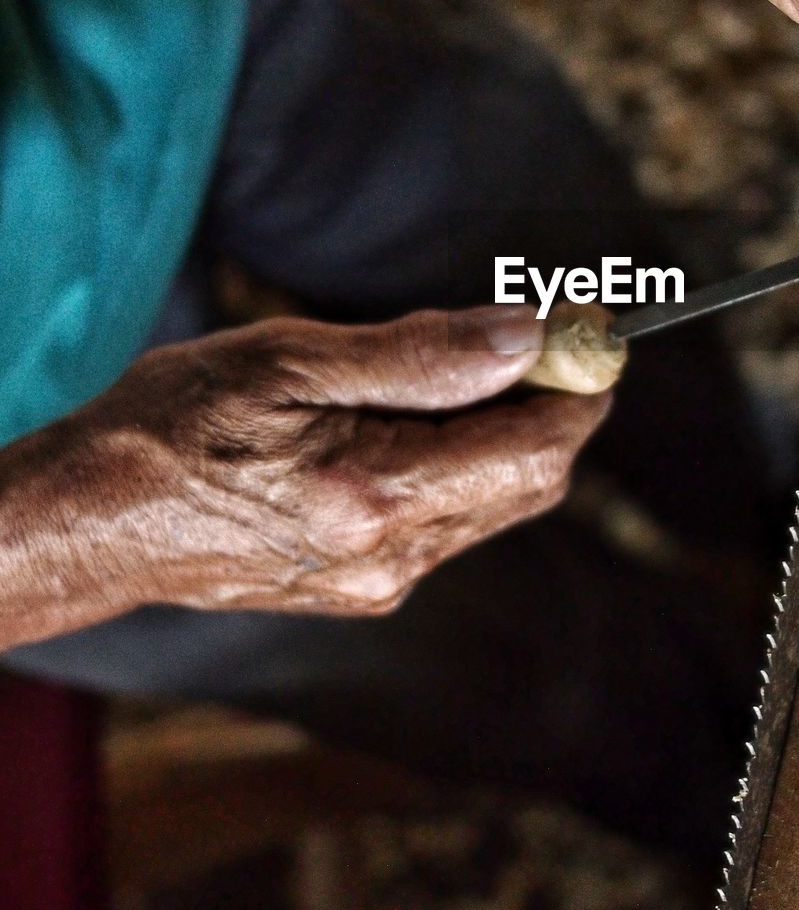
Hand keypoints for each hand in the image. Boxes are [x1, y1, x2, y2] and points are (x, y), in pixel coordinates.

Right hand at [1, 307, 607, 641]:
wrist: (93, 520)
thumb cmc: (172, 427)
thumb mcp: (289, 362)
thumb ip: (419, 355)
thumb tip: (524, 336)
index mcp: (377, 497)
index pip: (536, 450)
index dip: (581, 385)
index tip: (593, 325)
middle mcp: (393, 556)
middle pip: (531, 480)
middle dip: (555, 402)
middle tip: (547, 330)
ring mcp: (381, 580)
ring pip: (496, 499)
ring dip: (511, 427)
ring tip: (480, 359)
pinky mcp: (365, 584)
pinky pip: (453, 518)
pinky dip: (468, 458)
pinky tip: (427, 414)